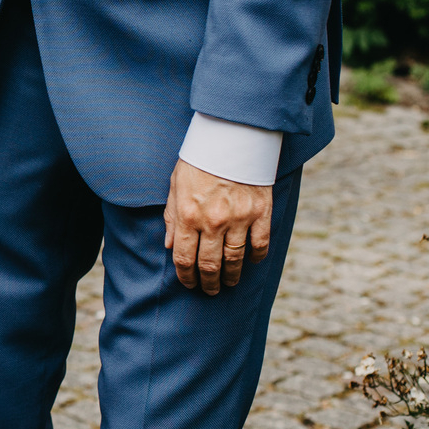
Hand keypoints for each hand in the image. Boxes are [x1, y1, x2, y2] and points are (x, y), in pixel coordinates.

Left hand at [163, 159, 272, 295]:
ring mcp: (238, 219)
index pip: (184, 258)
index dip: (186, 277)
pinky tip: (251, 262)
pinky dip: (256, 257)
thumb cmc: (199, 161)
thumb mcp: (175, 186)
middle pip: (209, 265)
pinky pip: (260, 244)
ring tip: (229, 282)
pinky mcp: (260, 213)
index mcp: (188, 215)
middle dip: (208, 283)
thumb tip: (169, 246)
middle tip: (210, 290)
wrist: (231, 138)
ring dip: (231, 276)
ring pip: (235, 259)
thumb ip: (171, 218)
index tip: (189, 284)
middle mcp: (212, 221)